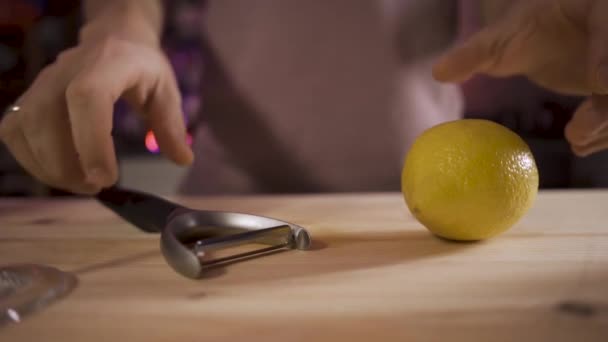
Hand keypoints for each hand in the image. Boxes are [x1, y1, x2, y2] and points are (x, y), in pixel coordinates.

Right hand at [0, 31, 192, 193]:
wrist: (113, 39)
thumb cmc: (141, 67)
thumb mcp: (166, 90)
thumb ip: (172, 125)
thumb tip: (183, 160)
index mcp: (107, 65)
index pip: (87, 98)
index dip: (91, 141)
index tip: (105, 177)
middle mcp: (65, 71)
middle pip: (47, 120)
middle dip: (69, 166)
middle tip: (98, 186)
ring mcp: (41, 84)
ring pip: (24, 129)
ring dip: (49, 168)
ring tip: (82, 184)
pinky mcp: (26, 98)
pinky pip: (13, 133)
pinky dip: (31, 161)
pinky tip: (59, 173)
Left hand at [433, 0, 607, 155]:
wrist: (552, 32)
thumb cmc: (529, 28)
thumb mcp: (501, 38)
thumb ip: (475, 53)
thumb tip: (440, 72)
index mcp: (598, 6)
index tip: (601, 82)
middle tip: (581, 129)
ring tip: (578, 139)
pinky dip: (605, 130)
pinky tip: (582, 143)